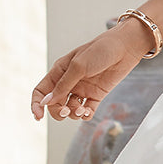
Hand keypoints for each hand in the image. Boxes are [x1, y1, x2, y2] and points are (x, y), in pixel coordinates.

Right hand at [31, 19, 152, 121]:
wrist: (125, 47)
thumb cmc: (100, 51)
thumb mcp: (78, 66)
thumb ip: (63, 85)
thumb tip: (46, 102)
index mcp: (59, 71)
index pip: (41, 91)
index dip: (37, 104)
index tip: (38, 116)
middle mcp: (69, 81)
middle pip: (55, 104)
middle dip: (58, 111)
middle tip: (67, 111)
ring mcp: (82, 89)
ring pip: (70, 109)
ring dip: (73, 113)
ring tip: (82, 109)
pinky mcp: (96, 95)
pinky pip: (86, 110)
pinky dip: (85, 115)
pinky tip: (87, 112)